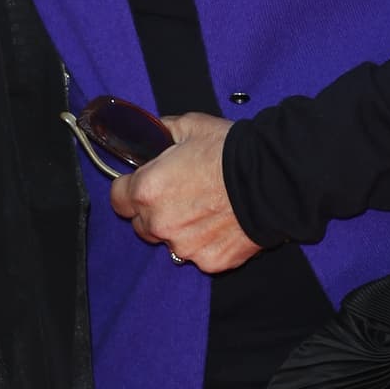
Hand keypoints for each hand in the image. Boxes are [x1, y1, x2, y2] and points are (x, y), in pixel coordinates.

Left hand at [109, 111, 262, 273]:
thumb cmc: (229, 151)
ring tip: (208, 207)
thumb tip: (154, 132)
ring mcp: (185, 247)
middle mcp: (160, 223)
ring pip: (172, 241)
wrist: (271, 179)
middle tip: (181, 193)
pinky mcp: (211, 262)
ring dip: (182, 228)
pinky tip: (223, 222)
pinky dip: (207, 241)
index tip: (141, 184)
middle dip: (155, 211)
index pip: (118, 199)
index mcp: (148, 189)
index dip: (128, 190)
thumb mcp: (190, 126)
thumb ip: (163, 132)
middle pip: (143, 224)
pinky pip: (200, 253)